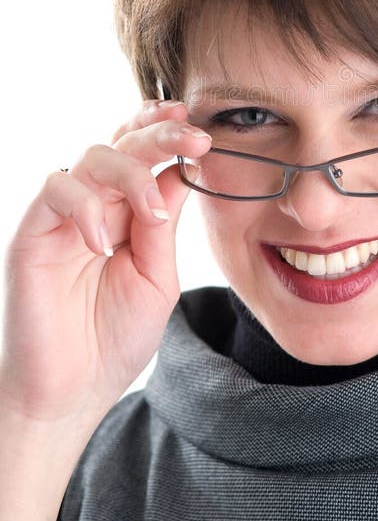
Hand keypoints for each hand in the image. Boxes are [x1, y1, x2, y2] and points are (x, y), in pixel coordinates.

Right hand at [0, 100, 211, 422]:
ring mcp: (64, 216)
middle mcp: (96, 204)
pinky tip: (104, 245)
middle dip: (162, 134)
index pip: (144, 153)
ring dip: (131, 172)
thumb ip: (163, 227)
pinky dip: (86, 208)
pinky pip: (57, 191)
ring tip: (152, 212)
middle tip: (195, 137)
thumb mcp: (157, 277)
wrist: (71, 393)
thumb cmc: (114, 338)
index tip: (201, 128)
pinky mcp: (34, 233)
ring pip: (93, 157)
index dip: (167, 131)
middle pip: (123, 143)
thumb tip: (183, 170)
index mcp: (127, 211)